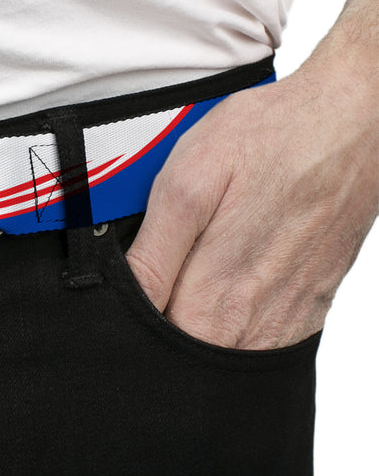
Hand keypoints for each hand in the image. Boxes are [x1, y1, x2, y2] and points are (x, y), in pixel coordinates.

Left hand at [125, 36, 378, 350]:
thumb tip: (121, 297)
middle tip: (168, 264)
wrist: (354, 123)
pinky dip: (234, 313)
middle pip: (179, 352)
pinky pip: (254, 337)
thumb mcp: (186, 185)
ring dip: (197, 314)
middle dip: (160, 318)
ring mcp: (282, 325)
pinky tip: (234, 268)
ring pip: (215, 348)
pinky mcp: (304, 313)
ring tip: (202, 262)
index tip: (127, 287)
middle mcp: (249, 328)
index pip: (148, 348)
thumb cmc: (272, 142)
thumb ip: (151, 257)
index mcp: (211, 306)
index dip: (127, 319)